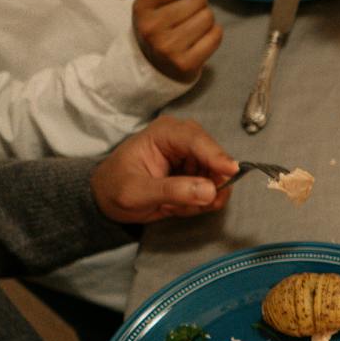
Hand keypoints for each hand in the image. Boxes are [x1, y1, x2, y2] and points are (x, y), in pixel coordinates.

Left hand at [91, 116, 238, 223]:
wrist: (108, 199)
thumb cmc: (115, 188)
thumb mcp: (137, 193)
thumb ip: (172, 191)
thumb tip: (210, 191)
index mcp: (165, 134)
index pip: (197, 140)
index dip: (216, 156)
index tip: (231, 172)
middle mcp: (184, 141)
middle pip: (215, 159)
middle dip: (206, 186)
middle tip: (184, 206)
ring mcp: (194, 158)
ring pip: (218, 179)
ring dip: (200, 199)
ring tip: (172, 206)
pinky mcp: (199, 174)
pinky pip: (214, 191)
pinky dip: (200, 204)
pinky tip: (177, 206)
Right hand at [132, 0, 221, 82]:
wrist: (154, 67)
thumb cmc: (159, 27)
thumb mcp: (156, 2)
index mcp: (142, 7)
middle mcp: (151, 27)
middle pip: (197, 0)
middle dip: (200, 2)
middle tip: (192, 11)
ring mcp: (168, 47)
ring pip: (208, 17)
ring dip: (207, 18)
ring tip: (196, 25)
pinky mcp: (185, 63)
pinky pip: (215, 36)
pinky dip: (214, 33)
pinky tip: (202, 37)